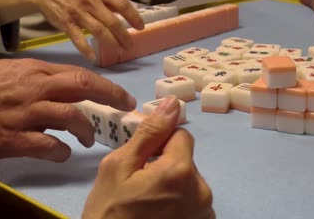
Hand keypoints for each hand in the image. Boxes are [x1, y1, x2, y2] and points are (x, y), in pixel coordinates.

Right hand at [0, 59, 135, 161]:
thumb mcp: (16, 73)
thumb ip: (44, 79)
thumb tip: (73, 89)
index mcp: (37, 72)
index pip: (81, 75)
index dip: (107, 86)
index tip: (123, 96)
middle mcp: (36, 89)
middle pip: (82, 87)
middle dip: (110, 96)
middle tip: (124, 107)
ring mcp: (26, 113)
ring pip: (70, 116)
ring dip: (85, 130)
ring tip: (88, 139)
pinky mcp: (15, 138)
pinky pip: (47, 146)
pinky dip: (61, 152)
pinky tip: (63, 153)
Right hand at [30, 0, 143, 60]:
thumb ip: (107, 0)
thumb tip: (125, 13)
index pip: (122, 4)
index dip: (134, 17)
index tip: (141, 27)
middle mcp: (90, 1)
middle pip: (112, 22)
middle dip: (124, 36)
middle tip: (130, 46)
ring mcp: (77, 13)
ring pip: (98, 31)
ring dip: (111, 43)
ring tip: (119, 51)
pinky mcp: (65, 23)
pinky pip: (78, 38)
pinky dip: (86, 49)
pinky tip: (94, 57)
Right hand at [83, 96, 213, 218]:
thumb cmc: (109, 211)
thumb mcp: (118, 167)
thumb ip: (149, 133)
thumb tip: (173, 105)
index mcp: (181, 171)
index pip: (181, 135)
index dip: (160, 142)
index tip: (143, 159)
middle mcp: (202, 190)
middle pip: (186, 159)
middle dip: (165, 164)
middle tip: (140, 184)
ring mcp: (205, 211)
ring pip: (189, 179)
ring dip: (173, 183)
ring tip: (149, 202)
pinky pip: (193, 200)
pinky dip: (179, 202)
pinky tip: (159, 213)